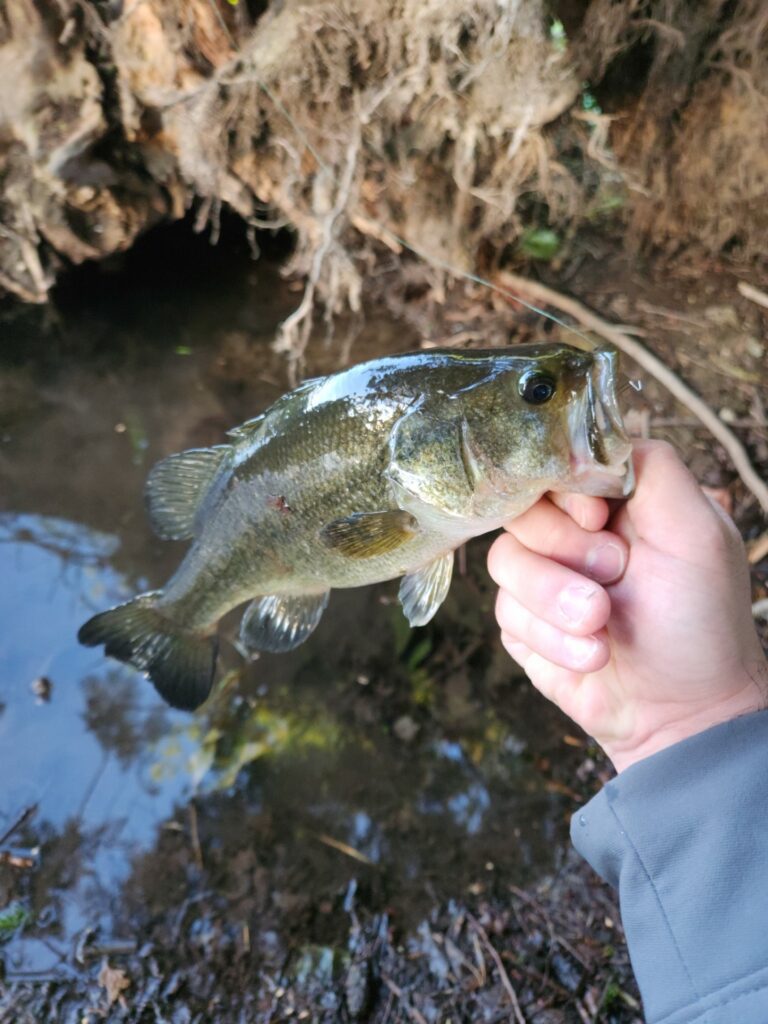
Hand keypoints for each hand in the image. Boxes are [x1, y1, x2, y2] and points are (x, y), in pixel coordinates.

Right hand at [487, 440, 767, 771]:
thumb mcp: (697, 530)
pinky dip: (551, 640)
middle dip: (564, 552)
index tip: (598, 518)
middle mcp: (572, 532)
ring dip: (556, 603)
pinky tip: (591, 656)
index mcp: (612, 500)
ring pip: (503, 562)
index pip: (554, 463)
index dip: (564, 491)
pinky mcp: (523, 624)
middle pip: (520, 510)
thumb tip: (592, 440)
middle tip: (612, 579)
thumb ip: (652, 466)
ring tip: (601, 628)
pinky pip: (505, 614)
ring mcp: (542, 577)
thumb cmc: (701, 620)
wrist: (681, 713)